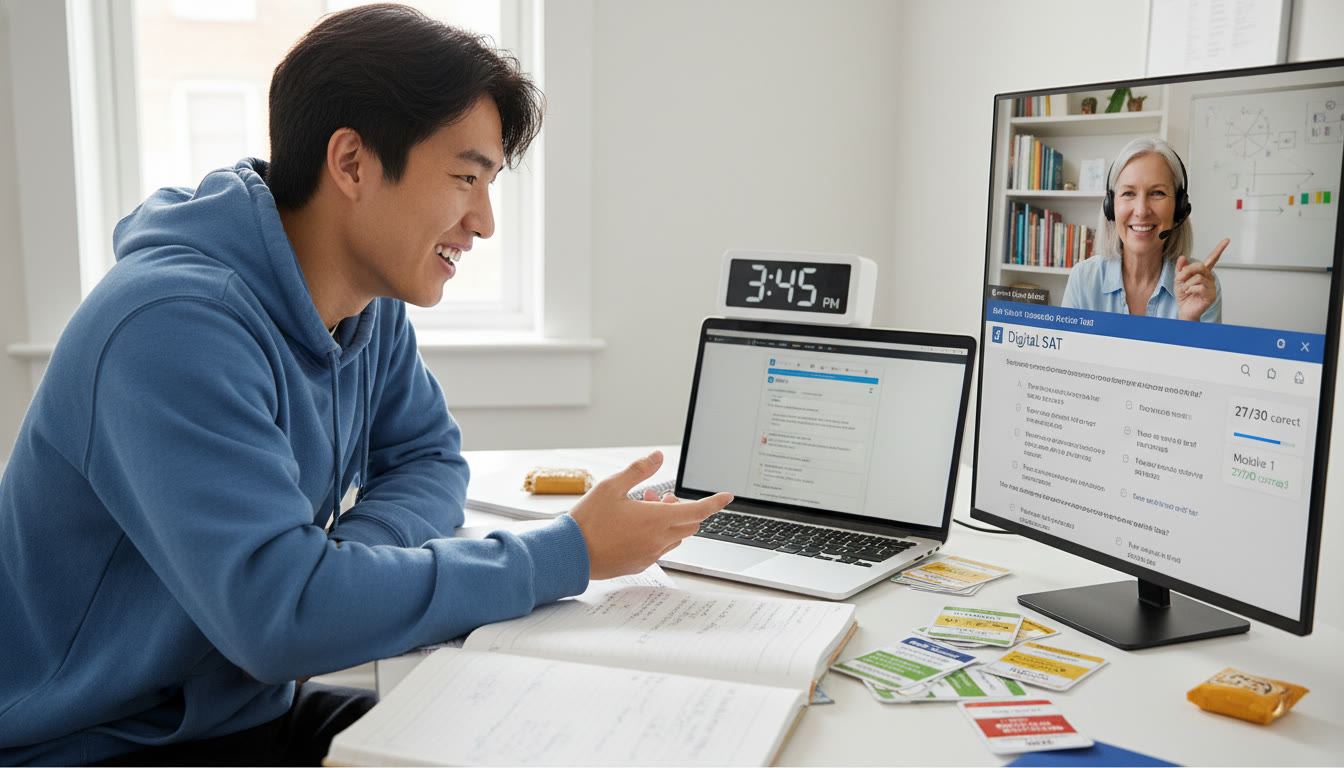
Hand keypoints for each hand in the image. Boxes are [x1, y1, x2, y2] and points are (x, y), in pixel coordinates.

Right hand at [568, 450, 732, 579]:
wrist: (570, 555)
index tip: (726, 496)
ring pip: (675, 537)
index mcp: (656, 520)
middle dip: (681, 507)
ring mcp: (650, 554)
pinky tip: (633, 528)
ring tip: (641, 509)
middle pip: (689, 524)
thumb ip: (639, 471)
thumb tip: (658, 457)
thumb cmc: (588, 521)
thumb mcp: (611, 487)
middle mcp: (658, 540)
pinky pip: (659, 548)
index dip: (715, 502)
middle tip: (656, 496)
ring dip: (668, 521)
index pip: (698, 511)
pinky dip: (657, 535)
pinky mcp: (640, 564)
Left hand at [1176, 238, 1227, 321]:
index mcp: (1203, 272)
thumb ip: (1181, 269)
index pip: (1212, 258)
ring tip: (1185, 289)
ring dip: (1186, 284)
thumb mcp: (1179, 279)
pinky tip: (1189, 293)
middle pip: (1199, 266)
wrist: (1184, 309)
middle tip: (1180, 279)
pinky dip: (1190, 289)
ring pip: (1197, 277)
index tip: (1227, 240)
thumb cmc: (1184, 295)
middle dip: (1186, 271)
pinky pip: (1199, 287)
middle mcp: (1209, 277)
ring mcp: (1211, 286)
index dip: (1219, 249)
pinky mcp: (1211, 295)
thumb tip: (1182, 257)